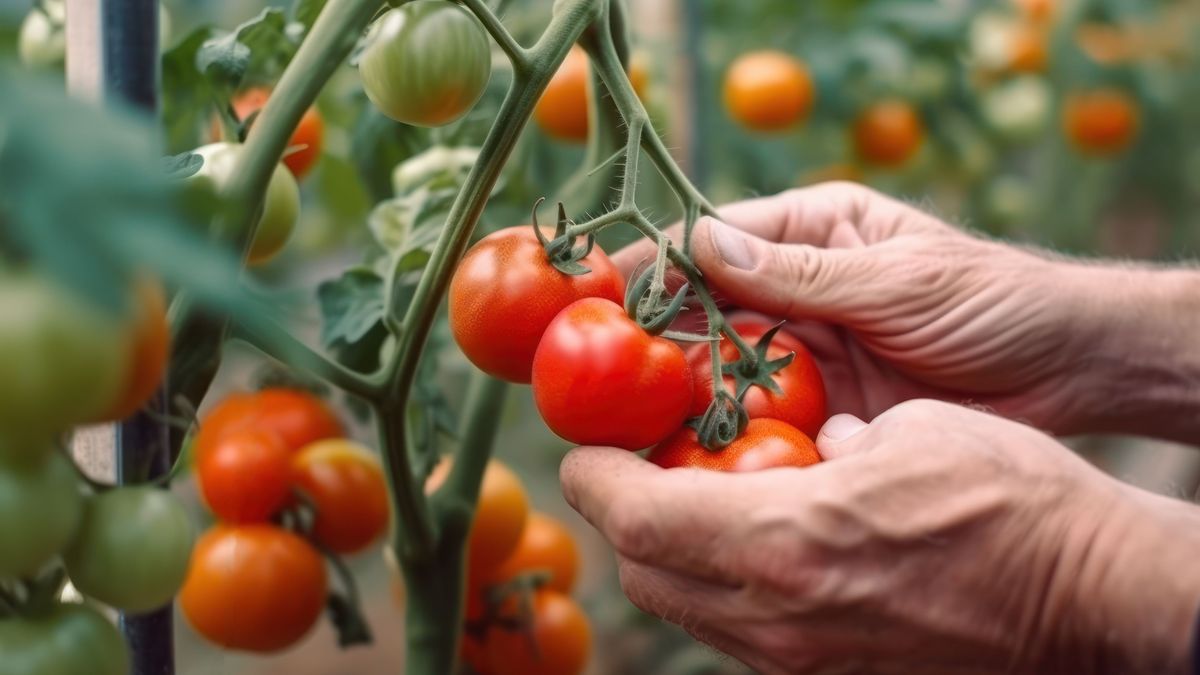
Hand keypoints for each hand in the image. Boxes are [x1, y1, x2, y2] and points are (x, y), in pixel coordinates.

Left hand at [560, 400, 1199, 674]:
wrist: (1096, 601)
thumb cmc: (1015, 500)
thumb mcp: (911, 431)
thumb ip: (832, 442)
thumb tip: (815, 448)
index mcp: (785, 542)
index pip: (637, 517)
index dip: (593, 479)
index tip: (583, 452)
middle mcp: (778, 617)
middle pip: (646, 575)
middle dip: (623, 521)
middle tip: (635, 472)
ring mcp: (804, 661)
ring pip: (690, 614)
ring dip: (670, 559)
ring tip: (692, 506)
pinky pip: (743, 638)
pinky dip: (724, 592)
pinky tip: (759, 551)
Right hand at [614, 182, 1199, 439]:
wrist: (1072, 372)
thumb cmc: (995, 299)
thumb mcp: (897, 278)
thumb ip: (799, 273)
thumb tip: (697, 244)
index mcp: (810, 235)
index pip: (712, 243)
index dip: (651, 266)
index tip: (593, 293)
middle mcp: (796, 292)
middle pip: (704, 313)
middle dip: (651, 340)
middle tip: (593, 374)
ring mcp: (807, 354)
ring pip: (724, 371)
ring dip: (682, 394)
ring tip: (626, 422)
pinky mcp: (824, 411)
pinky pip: (762, 421)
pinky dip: (729, 438)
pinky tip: (691, 457)